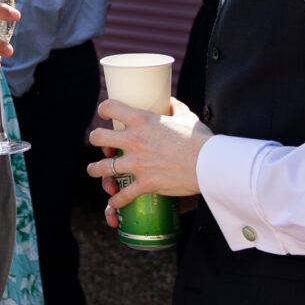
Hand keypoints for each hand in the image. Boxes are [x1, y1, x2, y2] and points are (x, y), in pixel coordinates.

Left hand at [87, 98, 212, 216]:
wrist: (210, 164)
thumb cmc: (200, 139)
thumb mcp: (186, 117)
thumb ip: (175, 108)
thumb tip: (171, 102)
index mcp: (141, 120)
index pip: (110, 108)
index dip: (104, 109)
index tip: (104, 113)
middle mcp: (133, 140)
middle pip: (98, 138)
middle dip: (96, 140)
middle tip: (100, 144)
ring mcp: (137, 164)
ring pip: (103, 168)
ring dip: (96, 170)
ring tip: (94, 170)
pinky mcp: (145, 183)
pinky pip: (123, 195)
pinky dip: (117, 200)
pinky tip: (114, 201)